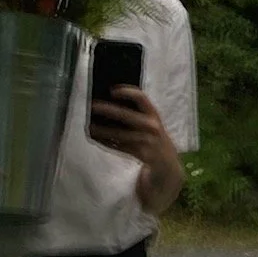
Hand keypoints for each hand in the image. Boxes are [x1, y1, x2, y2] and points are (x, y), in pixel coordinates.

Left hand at [89, 86, 184, 213]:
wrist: (168, 166)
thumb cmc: (154, 140)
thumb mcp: (151, 125)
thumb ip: (137, 115)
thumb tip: (110, 103)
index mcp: (154, 115)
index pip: (142, 98)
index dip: (126, 92)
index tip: (111, 90)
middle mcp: (153, 127)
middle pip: (127, 115)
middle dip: (108, 110)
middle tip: (92, 106)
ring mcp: (148, 142)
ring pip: (120, 134)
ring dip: (103, 130)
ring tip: (89, 126)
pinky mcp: (142, 155)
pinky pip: (120, 148)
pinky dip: (107, 143)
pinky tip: (96, 138)